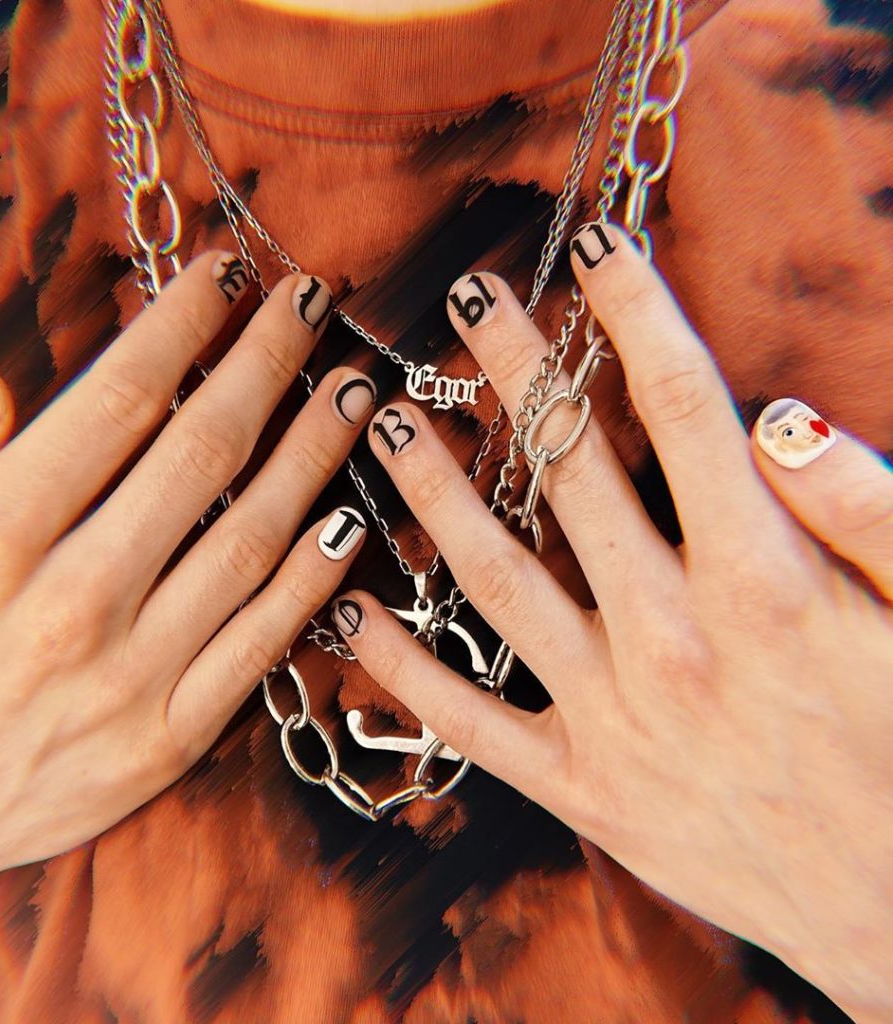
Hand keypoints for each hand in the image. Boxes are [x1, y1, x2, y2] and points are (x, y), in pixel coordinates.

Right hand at [0, 252, 374, 970]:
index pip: (113, 405)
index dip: (179, 327)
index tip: (224, 276)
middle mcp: (71, 606)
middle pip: (198, 454)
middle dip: (263, 364)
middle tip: (311, 301)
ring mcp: (129, 680)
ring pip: (247, 541)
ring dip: (310, 455)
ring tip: (352, 391)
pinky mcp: (164, 743)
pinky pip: (257, 647)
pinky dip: (309, 581)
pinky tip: (348, 521)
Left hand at [333, 223, 892, 1022]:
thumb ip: (866, 509)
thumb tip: (777, 416)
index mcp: (764, 579)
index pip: (686, 407)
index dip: (637, 312)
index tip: (594, 243)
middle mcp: (673, 636)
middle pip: (575, 470)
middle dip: (519, 371)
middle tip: (464, 295)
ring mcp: (614, 716)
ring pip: (497, 579)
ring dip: (434, 493)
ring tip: (382, 423)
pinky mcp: (582, 787)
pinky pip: (472, 719)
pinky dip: (404, 668)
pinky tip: (346, 616)